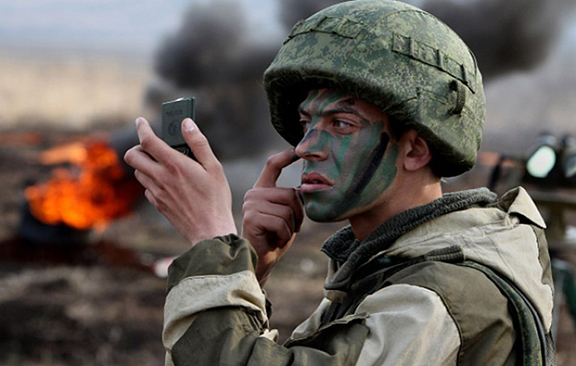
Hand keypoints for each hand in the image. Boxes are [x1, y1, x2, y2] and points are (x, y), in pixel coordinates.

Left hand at [124, 117, 236, 244]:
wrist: (209, 231)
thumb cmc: (216, 199)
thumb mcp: (214, 167)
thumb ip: (199, 143)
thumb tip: (187, 124)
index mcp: (175, 165)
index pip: (148, 141)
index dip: (142, 128)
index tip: (141, 122)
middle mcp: (161, 178)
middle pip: (132, 156)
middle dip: (138, 147)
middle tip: (151, 146)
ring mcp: (157, 192)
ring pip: (138, 172)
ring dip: (145, 164)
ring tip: (163, 164)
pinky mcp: (158, 204)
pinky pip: (147, 188)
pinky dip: (152, 180)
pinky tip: (168, 183)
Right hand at [242, 149, 303, 285]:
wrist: (260, 260)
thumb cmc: (275, 238)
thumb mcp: (286, 215)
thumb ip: (291, 200)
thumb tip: (304, 187)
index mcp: (262, 189)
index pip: (272, 165)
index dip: (285, 156)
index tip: (297, 150)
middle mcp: (254, 193)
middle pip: (290, 194)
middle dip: (297, 214)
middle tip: (289, 228)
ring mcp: (251, 204)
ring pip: (287, 210)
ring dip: (291, 227)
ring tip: (280, 234)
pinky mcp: (251, 217)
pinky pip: (281, 222)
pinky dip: (285, 235)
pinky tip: (275, 240)